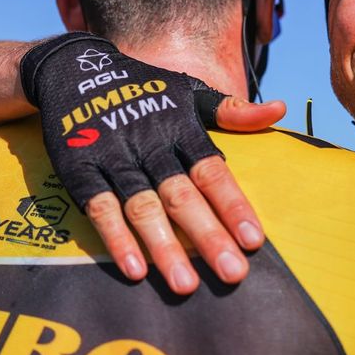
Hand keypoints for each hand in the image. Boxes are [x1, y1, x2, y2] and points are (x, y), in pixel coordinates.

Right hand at [21, 33, 284, 294]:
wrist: (74, 69)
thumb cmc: (144, 89)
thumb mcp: (188, 91)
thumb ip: (231, 111)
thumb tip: (280, 110)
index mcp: (181, 129)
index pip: (213, 172)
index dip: (233, 206)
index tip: (254, 240)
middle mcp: (150, 146)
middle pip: (182, 196)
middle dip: (208, 237)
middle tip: (233, 274)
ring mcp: (114, 159)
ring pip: (143, 208)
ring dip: (164, 247)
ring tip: (185, 285)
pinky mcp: (80, 170)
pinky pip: (100, 208)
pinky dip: (116, 238)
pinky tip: (135, 270)